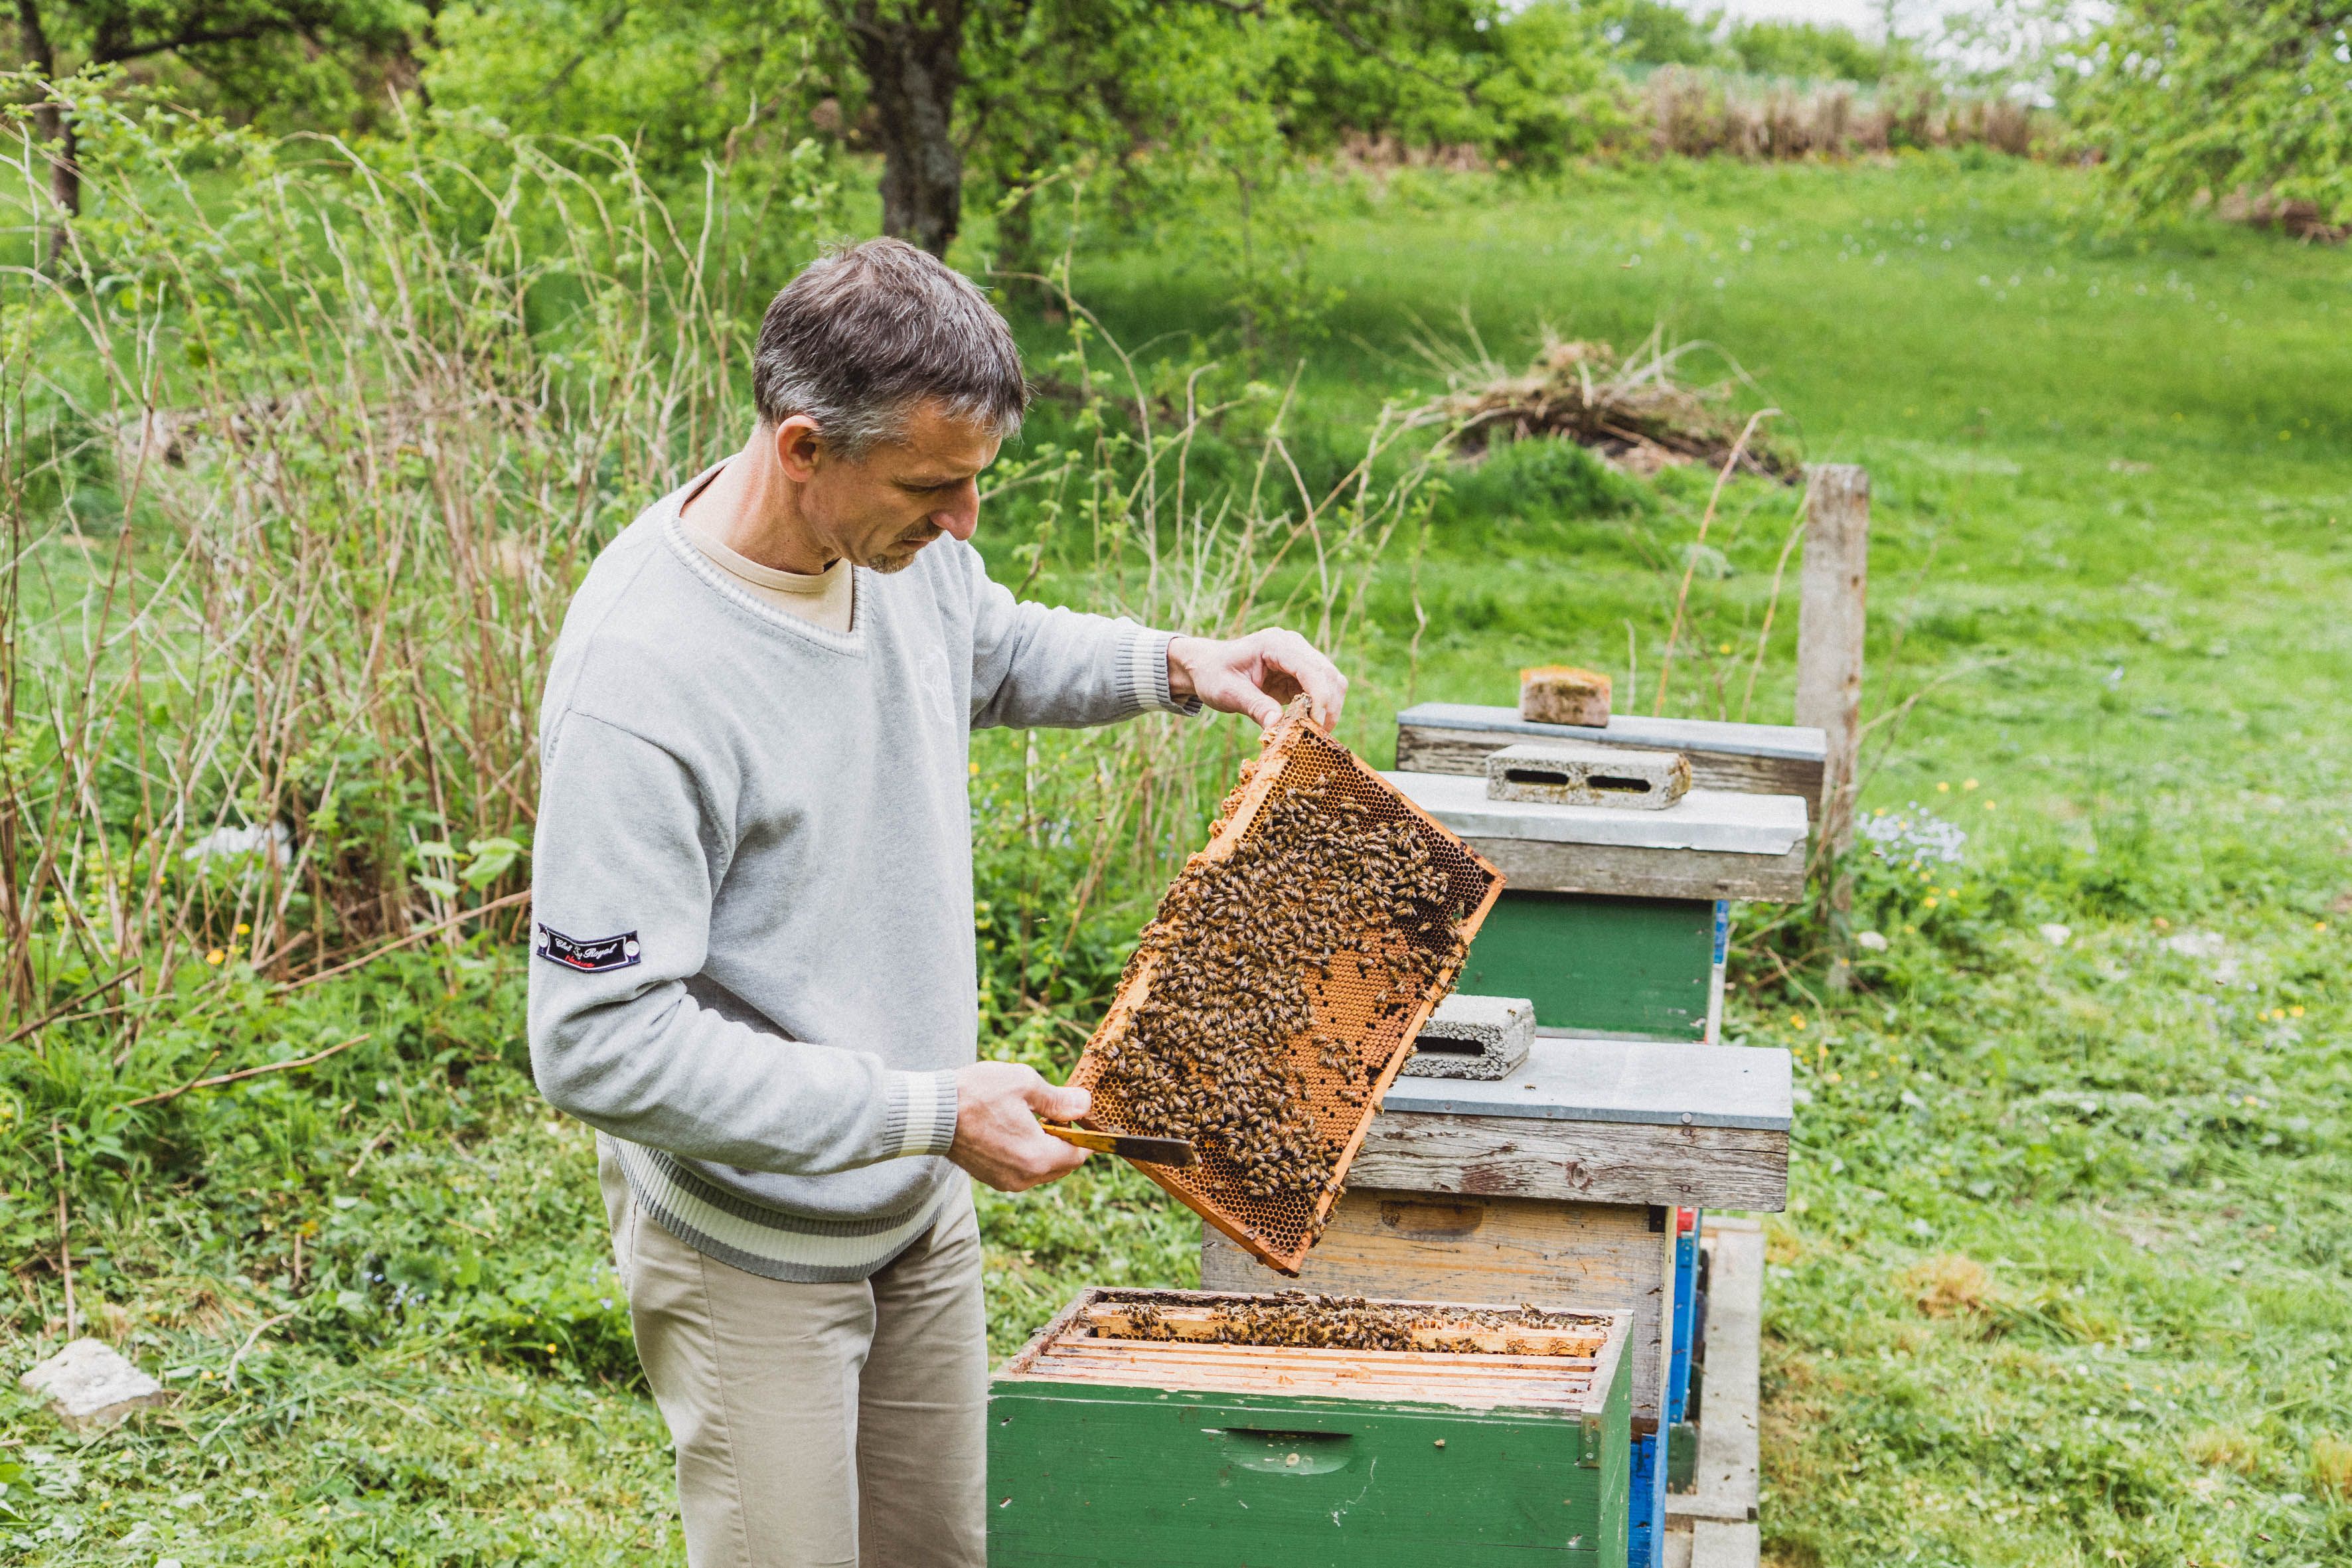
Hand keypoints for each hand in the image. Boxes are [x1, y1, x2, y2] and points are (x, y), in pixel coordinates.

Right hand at [947, 1061, 1090, 1191]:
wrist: (932, 1112)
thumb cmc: (977, 1093)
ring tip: (1031, 1119)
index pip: (1079, 1156)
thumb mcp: (1024, 1084)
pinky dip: (1027, 1155)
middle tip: (1055, 1113)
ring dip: (1046, 1149)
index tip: (1080, 1117)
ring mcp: (1005, 1181)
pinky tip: (1014, 1130)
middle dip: (1065, 1142)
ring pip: (1042, 1170)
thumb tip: (1084, 1105)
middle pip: (1062, 1166)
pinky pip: (1022, 1171)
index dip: (1085, 1136)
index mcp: (1038, 1157)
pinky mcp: (990, 1179)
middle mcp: (1024, 1177)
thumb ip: (1059, 1099)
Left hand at [1166, 629, 1347, 730]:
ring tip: (1313, 735)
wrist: (1208, 666)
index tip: (1316, 725)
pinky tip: (1307, 727)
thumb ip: (1254, 706)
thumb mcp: (1227, 691)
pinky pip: (1321, 692)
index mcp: (1275, 643)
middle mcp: (1293, 646)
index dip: (1320, 697)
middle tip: (1317, 737)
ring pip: (1332, 683)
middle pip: (1329, 675)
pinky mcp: (1300, 674)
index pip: (1310, 668)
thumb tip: (1277, 726)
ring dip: (1328, 710)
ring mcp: (1300, 658)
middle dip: (1329, 707)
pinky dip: (1320, 710)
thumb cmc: (1214, 675)